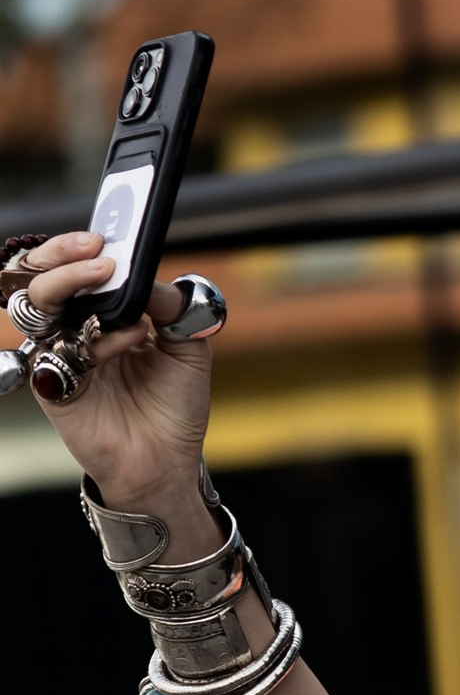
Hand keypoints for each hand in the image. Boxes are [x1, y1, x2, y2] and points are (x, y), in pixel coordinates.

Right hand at [5, 233, 210, 513]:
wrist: (167, 460)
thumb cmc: (174, 406)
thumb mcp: (188, 347)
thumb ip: (172, 306)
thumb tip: (147, 276)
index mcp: (104, 312)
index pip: (76, 267)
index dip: (79, 246)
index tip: (103, 235)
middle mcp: (75, 327)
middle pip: (42, 276)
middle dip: (62, 255)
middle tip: (96, 250)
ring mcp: (61, 354)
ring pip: (36, 305)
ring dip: (67, 283)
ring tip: (105, 278)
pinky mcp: (53, 384)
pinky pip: (58, 349)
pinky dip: (96, 338)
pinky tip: (127, 340)